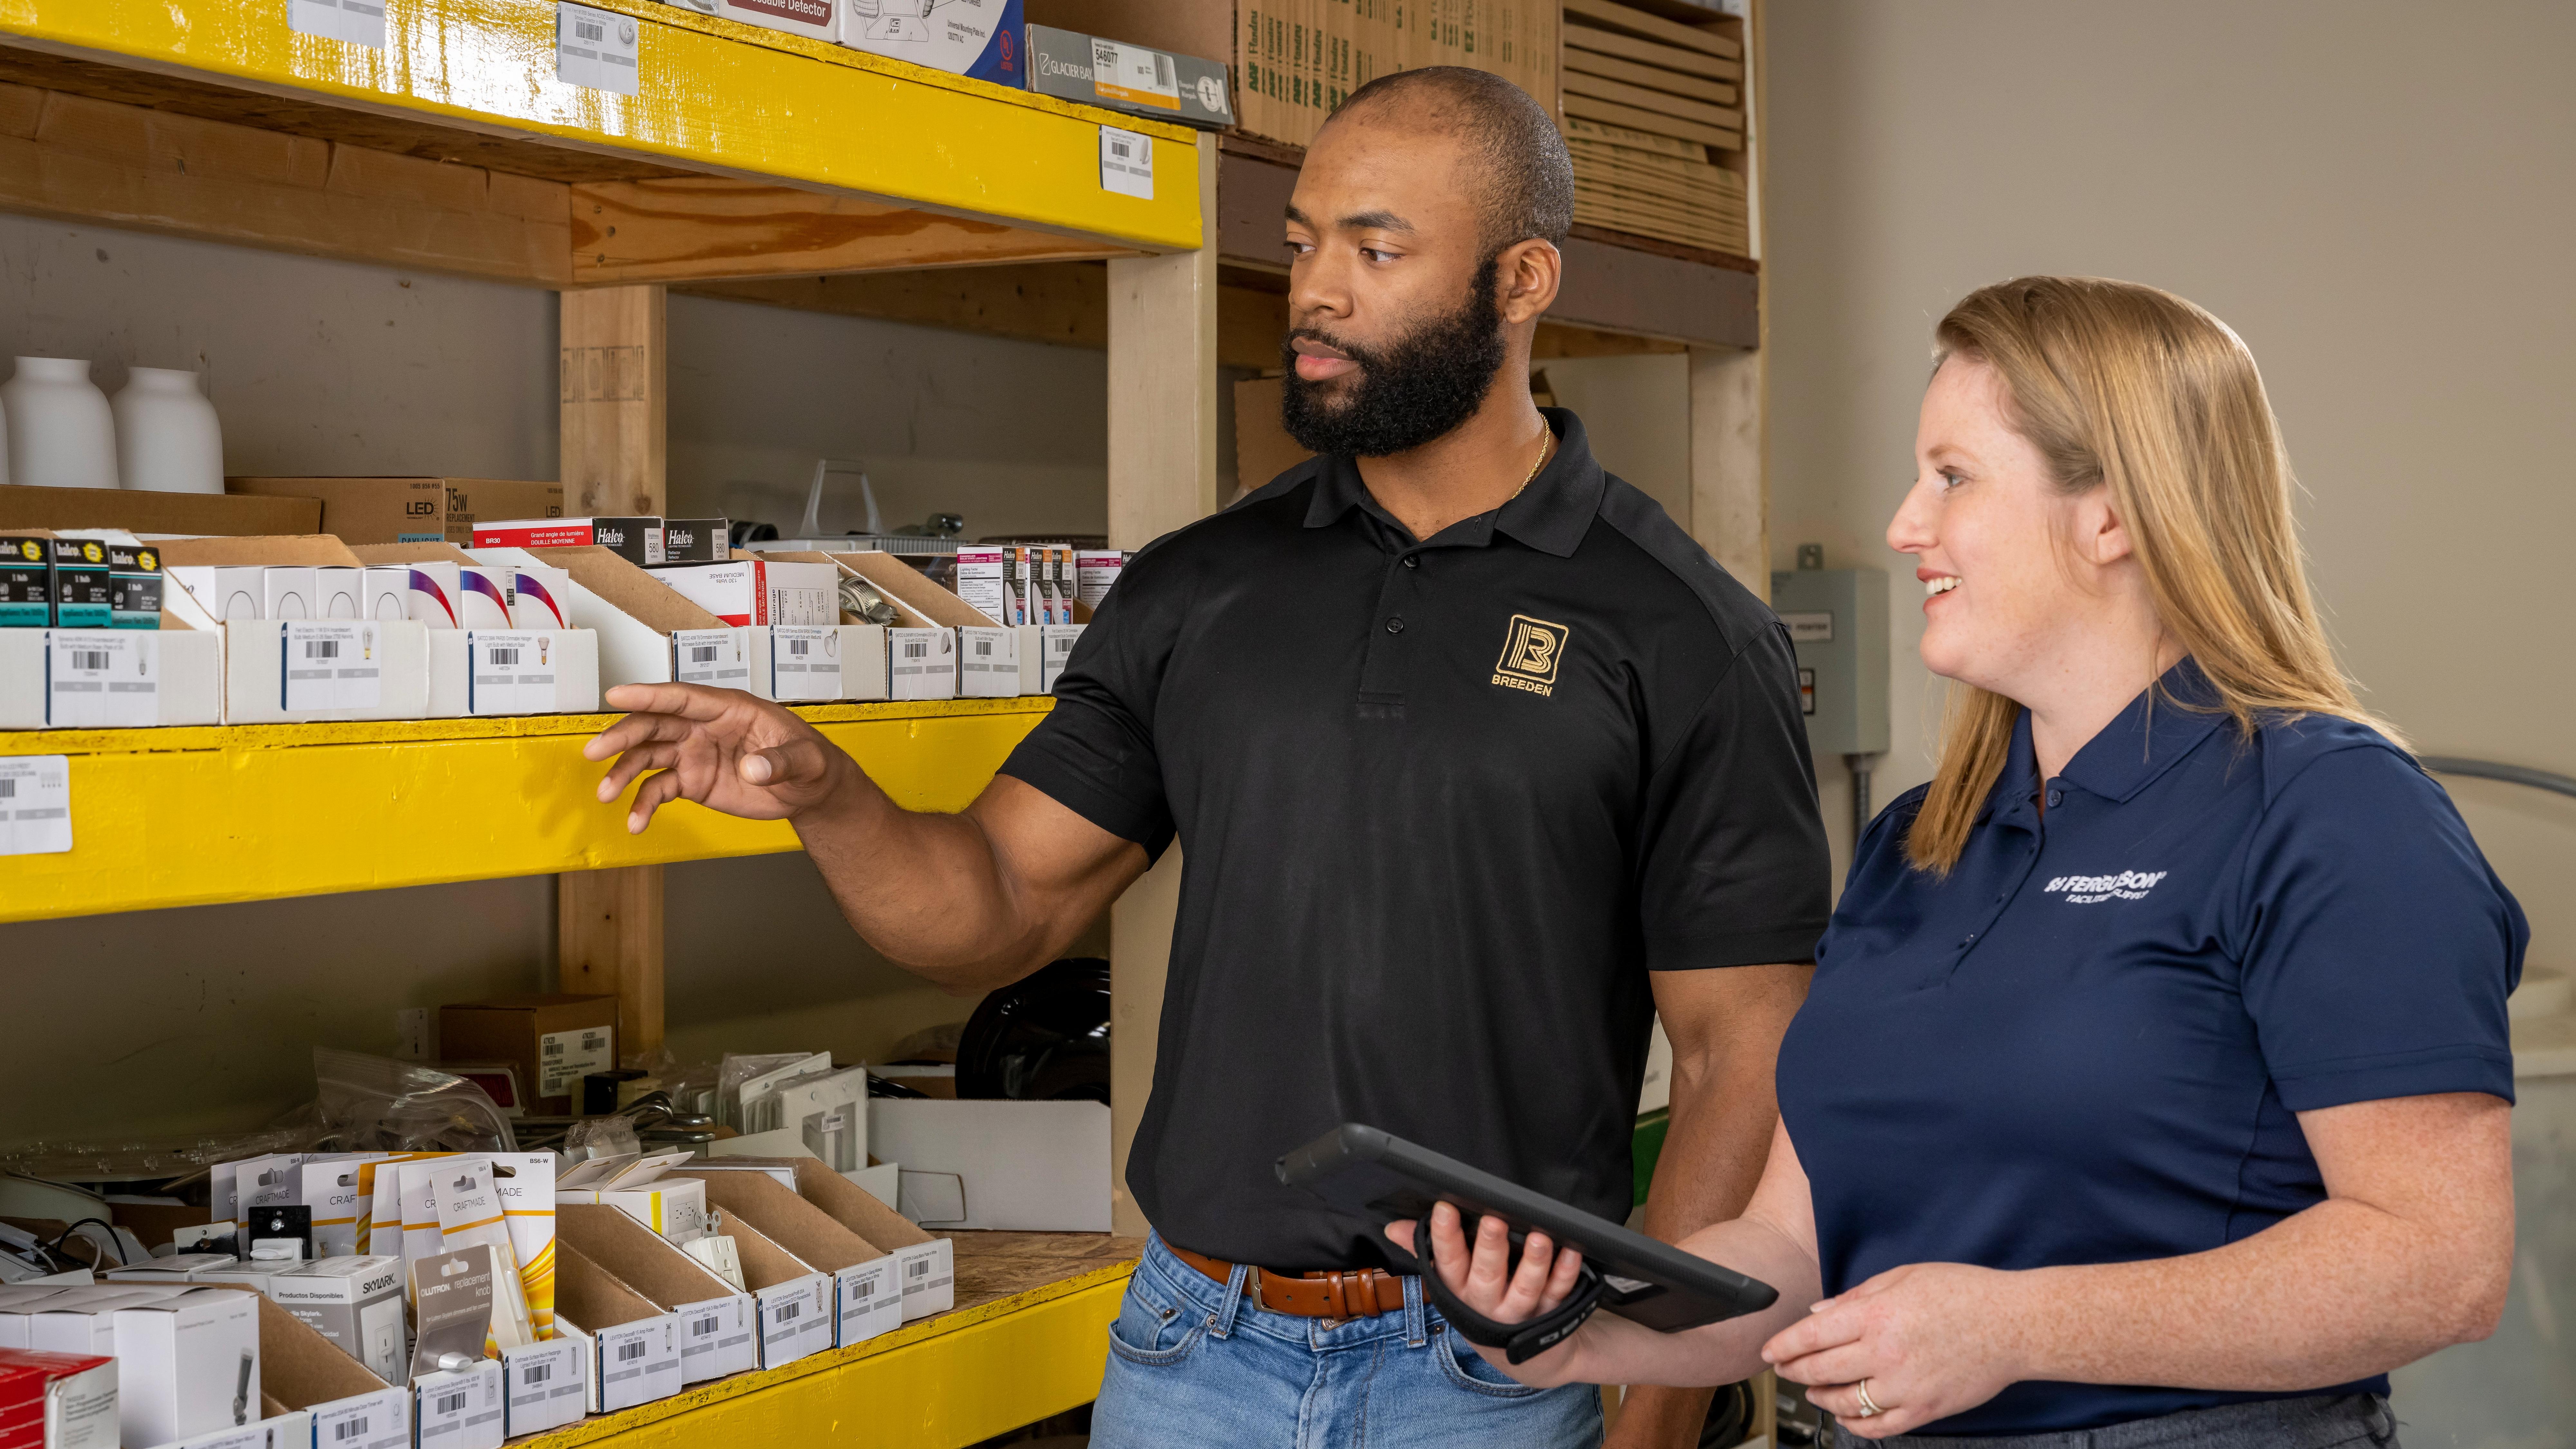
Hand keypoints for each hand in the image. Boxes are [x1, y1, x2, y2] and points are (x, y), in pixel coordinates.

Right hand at [583, 683, 853, 831]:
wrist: (809, 789)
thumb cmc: (809, 761)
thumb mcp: (807, 760)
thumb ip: (782, 761)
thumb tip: (755, 768)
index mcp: (729, 709)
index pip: (683, 697)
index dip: (650, 695)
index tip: (616, 694)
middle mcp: (703, 727)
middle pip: (655, 725)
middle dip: (623, 736)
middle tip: (594, 751)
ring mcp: (693, 753)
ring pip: (648, 756)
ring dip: (624, 772)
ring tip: (606, 794)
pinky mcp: (691, 781)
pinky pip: (659, 790)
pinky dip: (644, 805)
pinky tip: (635, 822)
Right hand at [1385, 1203, 1587, 1377]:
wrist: (1529, 1358)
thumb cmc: (1484, 1305)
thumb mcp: (1452, 1283)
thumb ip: (1426, 1251)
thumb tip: (1394, 1226)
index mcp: (1459, 1291)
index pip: (1447, 1263)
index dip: (1445, 1238)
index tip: (1445, 1209)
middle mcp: (1487, 1304)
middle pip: (1487, 1276)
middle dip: (1490, 1248)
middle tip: (1494, 1221)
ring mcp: (1520, 1313)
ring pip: (1525, 1288)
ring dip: (1533, 1263)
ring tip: (1539, 1238)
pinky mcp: (1551, 1316)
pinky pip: (1558, 1293)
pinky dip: (1565, 1273)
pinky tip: (1570, 1252)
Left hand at [1760, 1262, 2026, 1437]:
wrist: (2013, 1324)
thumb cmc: (1963, 1293)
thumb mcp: (1903, 1277)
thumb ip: (1856, 1298)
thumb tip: (1819, 1314)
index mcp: (1876, 1317)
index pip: (1812, 1336)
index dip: (1783, 1345)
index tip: (1768, 1351)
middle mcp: (1885, 1354)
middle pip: (1820, 1370)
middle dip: (1793, 1371)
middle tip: (1783, 1369)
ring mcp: (1905, 1386)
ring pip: (1845, 1403)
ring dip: (1821, 1398)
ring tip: (1813, 1389)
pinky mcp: (1925, 1409)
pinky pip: (1880, 1427)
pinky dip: (1857, 1425)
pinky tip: (1848, 1416)